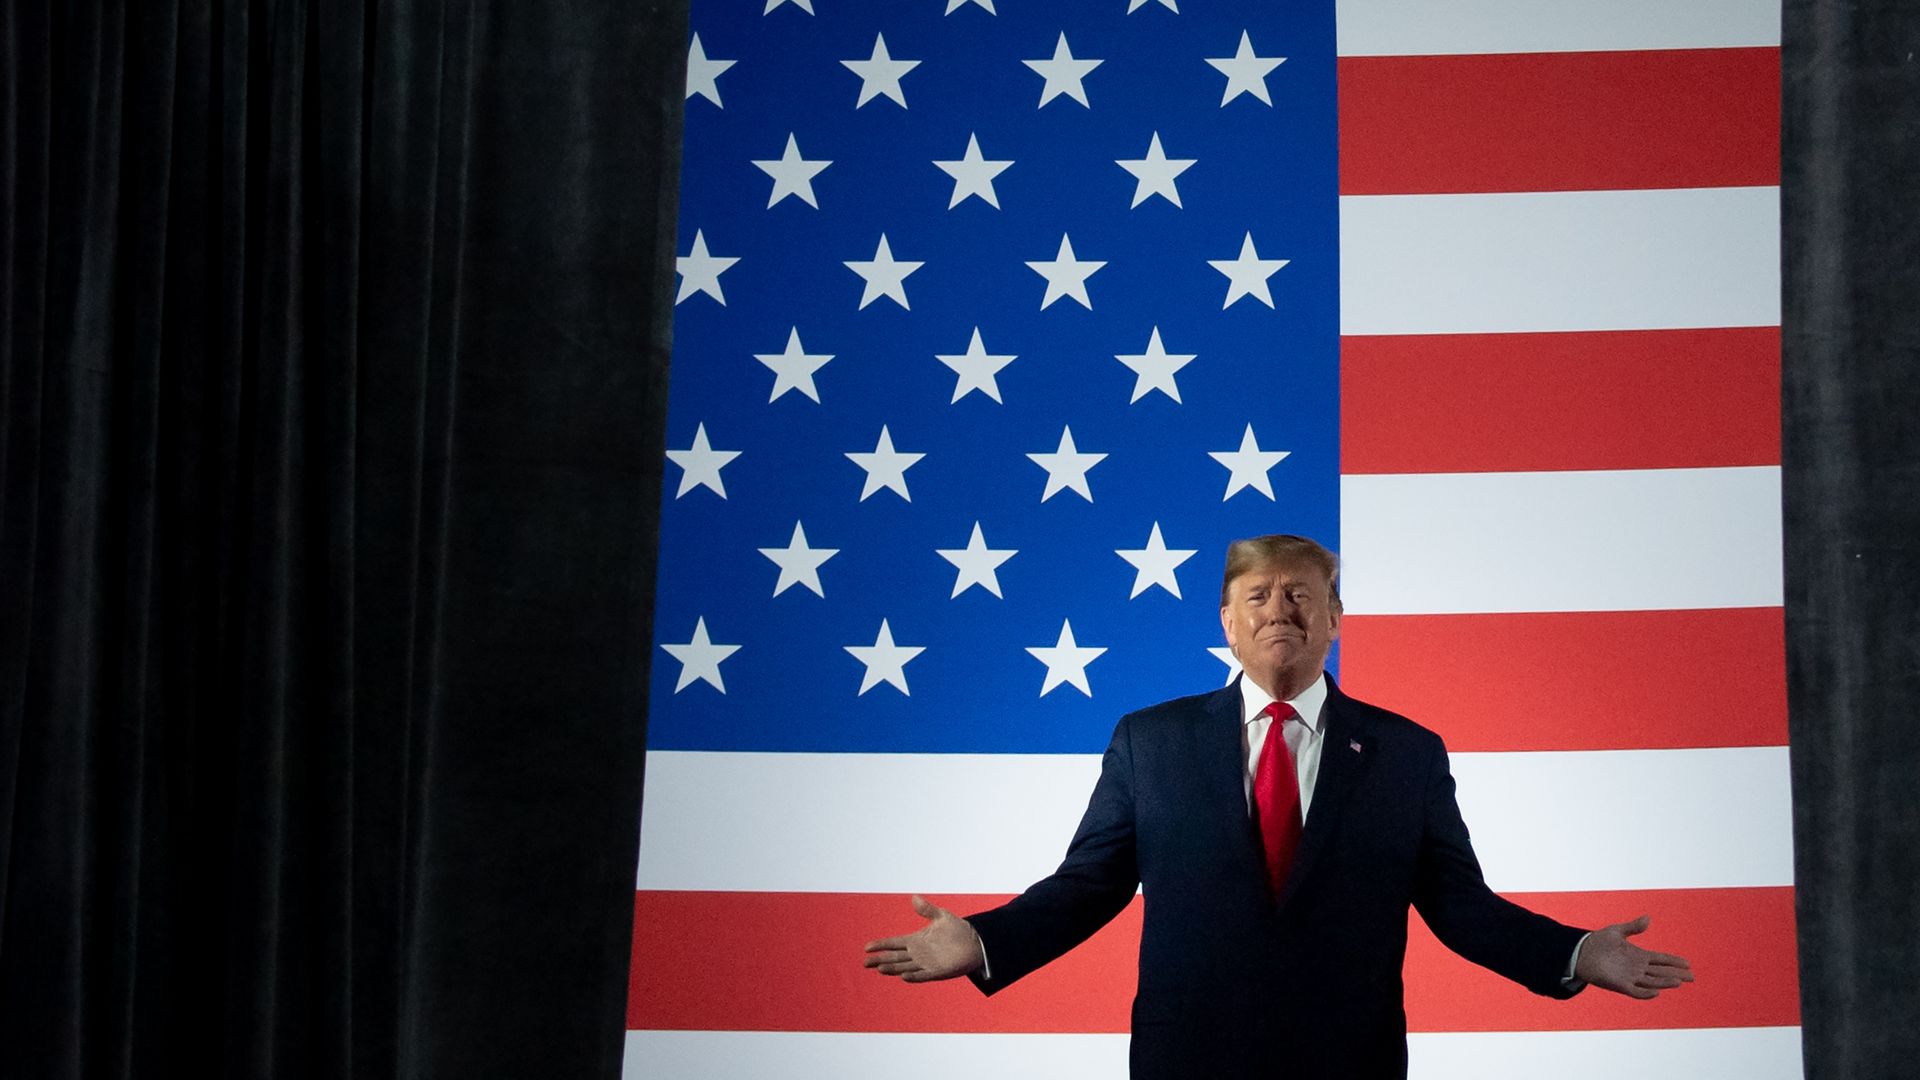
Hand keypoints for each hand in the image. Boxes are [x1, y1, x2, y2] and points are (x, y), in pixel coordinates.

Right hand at [862, 895, 984, 982]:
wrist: (976, 943)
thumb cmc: (957, 929)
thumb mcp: (941, 916)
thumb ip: (927, 909)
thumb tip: (914, 897)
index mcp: (916, 940)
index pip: (894, 943)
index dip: (881, 945)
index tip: (867, 947)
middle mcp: (918, 953)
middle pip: (894, 957)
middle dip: (880, 959)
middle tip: (865, 962)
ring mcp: (926, 963)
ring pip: (904, 967)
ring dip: (893, 968)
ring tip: (879, 968)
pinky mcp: (937, 972)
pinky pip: (922, 975)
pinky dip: (913, 976)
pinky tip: (903, 976)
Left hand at [1575, 915, 1693, 998]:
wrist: (1581, 953)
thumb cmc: (1598, 942)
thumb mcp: (1617, 931)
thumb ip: (1633, 927)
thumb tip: (1648, 918)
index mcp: (1639, 955)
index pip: (1661, 959)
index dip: (1674, 961)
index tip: (1687, 963)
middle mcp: (1638, 967)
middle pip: (1661, 972)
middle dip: (1677, 974)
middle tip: (1692, 976)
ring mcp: (1630, 977)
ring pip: (1653, 982)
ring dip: (1665, 982)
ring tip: (1680, 982)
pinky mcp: (1621, 985)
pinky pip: (1636, 992)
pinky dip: (1646, 993)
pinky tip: (1657, 992)